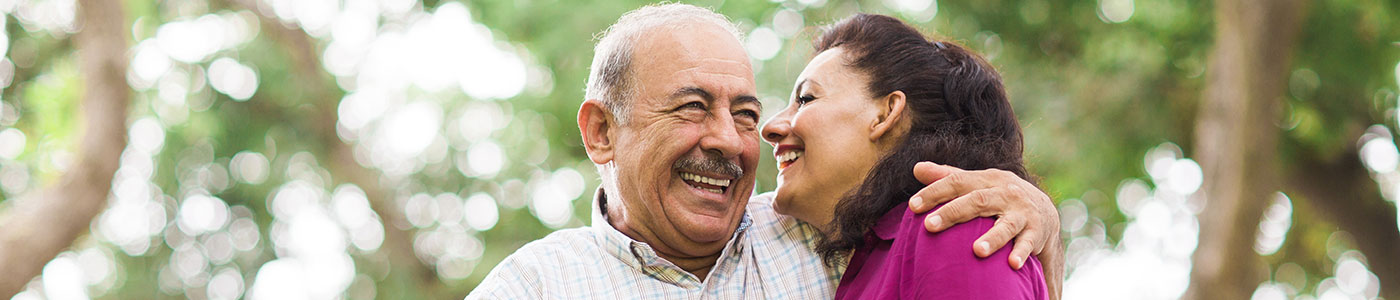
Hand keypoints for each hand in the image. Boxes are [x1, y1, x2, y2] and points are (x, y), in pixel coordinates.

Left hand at [907, 161, 1058, 269]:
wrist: (1043, 210)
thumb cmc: (998, 196)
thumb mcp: (977, 184)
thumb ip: (948, 176)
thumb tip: (917, 168)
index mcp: (987, 179)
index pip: (957, 182)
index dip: (934, 192)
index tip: (913, 206)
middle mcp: (1005, 193)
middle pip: (977, 201)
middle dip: (953, 212)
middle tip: (929, 226)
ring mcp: (1022, 212)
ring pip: (1006, 224)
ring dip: (992, 238)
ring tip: (976, 251)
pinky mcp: (1035, 232)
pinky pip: (1028, 243)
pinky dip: (1021, 253)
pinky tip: (1012, 264)